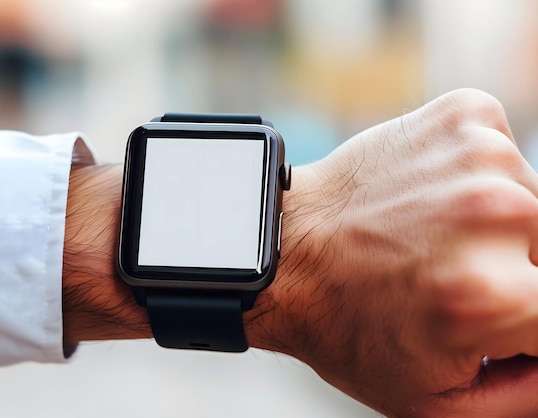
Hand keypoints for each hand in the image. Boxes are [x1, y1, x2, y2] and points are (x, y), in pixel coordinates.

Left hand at [255, 89, 537, 416]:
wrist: (290, 248)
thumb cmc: (349, 326)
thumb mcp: (435, 401)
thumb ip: (526, 396)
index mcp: (495, 293)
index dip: (522, 326)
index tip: (487, 316)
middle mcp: (495, 213)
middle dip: (516, 274)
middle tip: (452, 277)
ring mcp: (478, 156)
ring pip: (531, 202)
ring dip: (496, 225)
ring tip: (432, 237)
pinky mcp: (463, 116)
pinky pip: (502, 153)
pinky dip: (476, 176)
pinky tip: (429, 197)